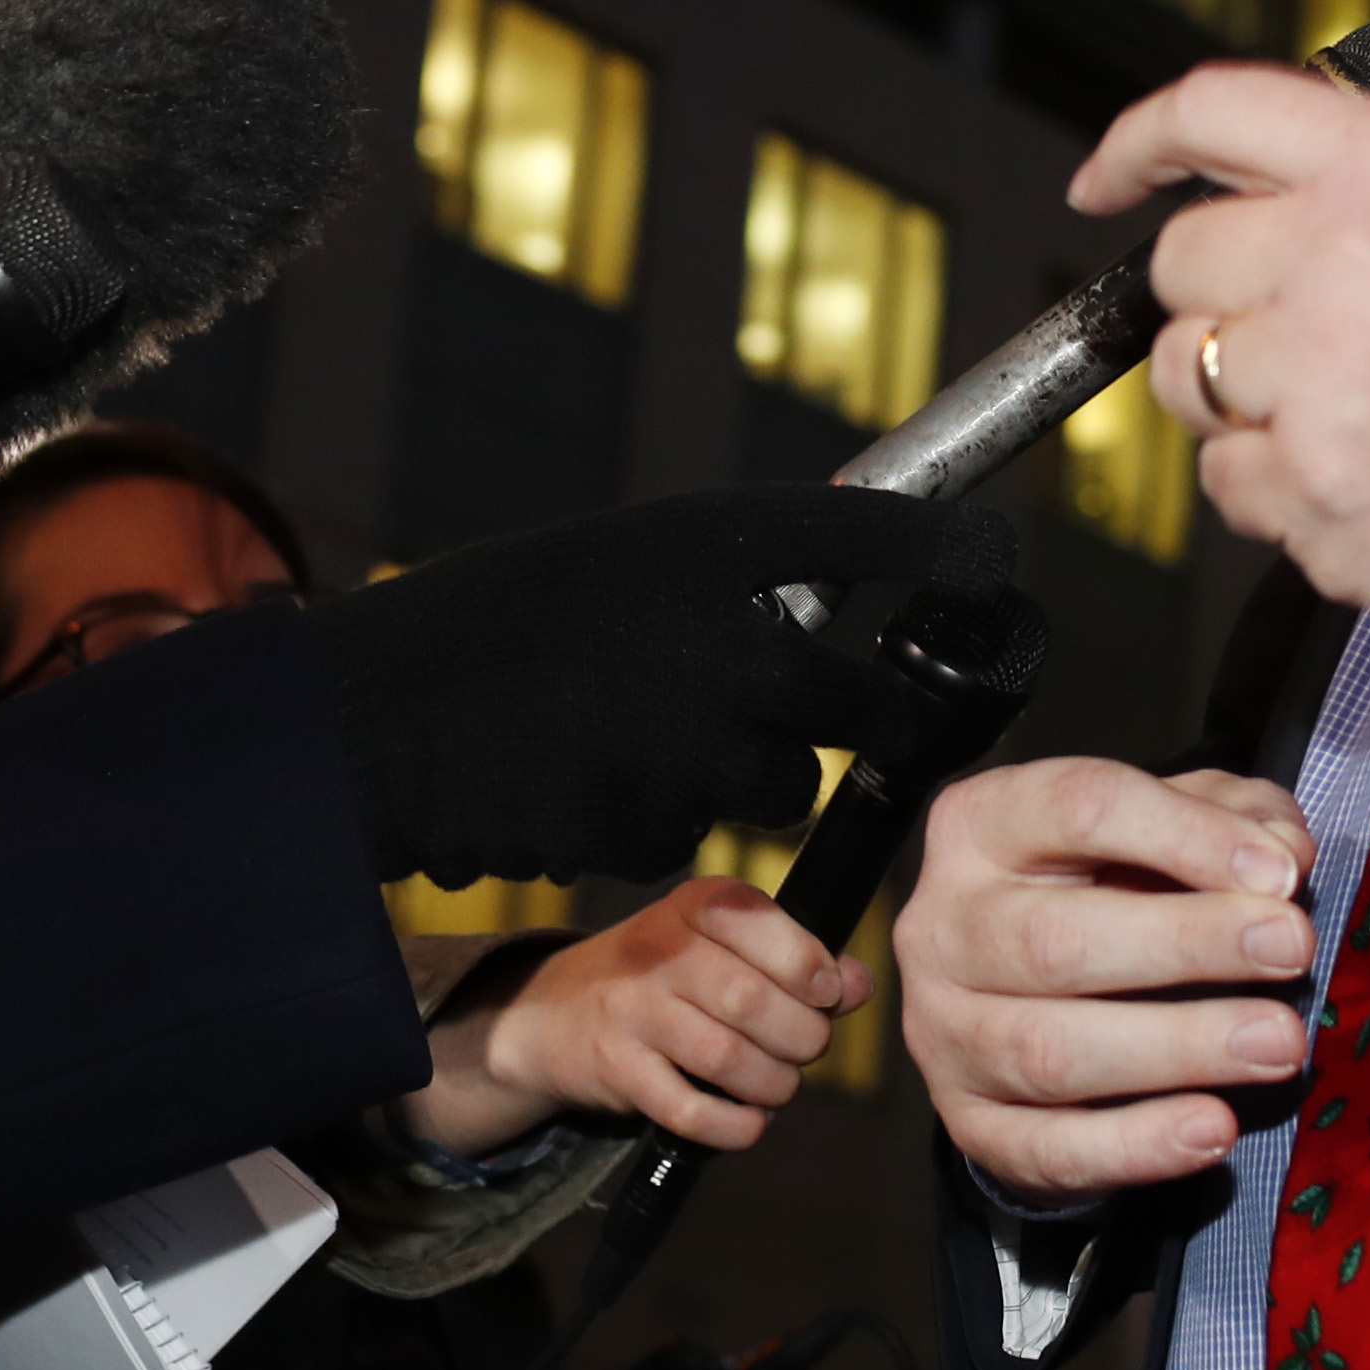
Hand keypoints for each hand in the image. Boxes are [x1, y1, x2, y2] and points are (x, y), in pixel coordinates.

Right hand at [299, 485, 996, 886]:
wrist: (377, 716)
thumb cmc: (497, 619)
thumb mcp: (619, 562)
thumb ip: (722, 581)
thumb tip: (822, 581)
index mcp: (709, 551)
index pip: (879, 536)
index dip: (949, 553)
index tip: (991, 564)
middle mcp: (723, 647)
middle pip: (866, 707)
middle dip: (875, 717)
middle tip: (878, 710)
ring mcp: (694, 752)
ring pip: (778, 787)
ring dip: (746, 774)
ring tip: (653, 732)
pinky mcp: (655, 832)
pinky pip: (693, 830)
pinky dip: (662, 812)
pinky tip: (591, 775)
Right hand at [406, 880, 864, 1156]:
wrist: (556, 1012)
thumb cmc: (663, 975)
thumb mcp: (722, 945)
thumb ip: (794, 960)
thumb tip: (857, 983)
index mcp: (694, 906)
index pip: (760, 922)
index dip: (809, 965)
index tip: (826, 992)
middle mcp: (658, 951)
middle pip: (752, 1001)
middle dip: (802, 1037)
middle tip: (805, 1048)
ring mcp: (632, 1012)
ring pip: (727, 1059)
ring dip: (773, 1084)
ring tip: (777, 1083)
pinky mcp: (619, 1070)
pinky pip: (691, 1112)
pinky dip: (736, 1126)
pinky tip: (749, 1119)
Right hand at [896, 759, 1315, 1199]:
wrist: (1024, 992)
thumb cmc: (1108, 885)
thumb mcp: (1168, 824)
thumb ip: (1233, 816)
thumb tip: (1284, 853)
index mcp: (984, 823)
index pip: (1079, 809)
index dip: (1185, 837)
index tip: (1281, 874)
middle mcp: (944, 925)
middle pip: (1056, 939)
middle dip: (1186, 945)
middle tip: (1292, 952)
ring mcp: (943, 1031)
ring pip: (1049, 1051)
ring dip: (1177, 1048)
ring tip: (1278, 1044)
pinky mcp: (967, 1122)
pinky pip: (1046, 1148)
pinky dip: (1136, 1145)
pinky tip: (1214, 1128)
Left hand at [1072, 64, 1369, 675]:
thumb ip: (1361, 182)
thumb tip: (1247, 186)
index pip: (1211, 110)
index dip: (1137, 143)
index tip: (1106, 179)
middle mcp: (1345, 259)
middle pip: (1178, 261)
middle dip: (1218, 299)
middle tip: (1301, 333)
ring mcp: (1321, 385)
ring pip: (1183, 377)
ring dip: (1238, 398)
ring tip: (1349, 409)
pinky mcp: (1311, 493)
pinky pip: (1225, 483)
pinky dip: (1276, 487)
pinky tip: (1365, 471)